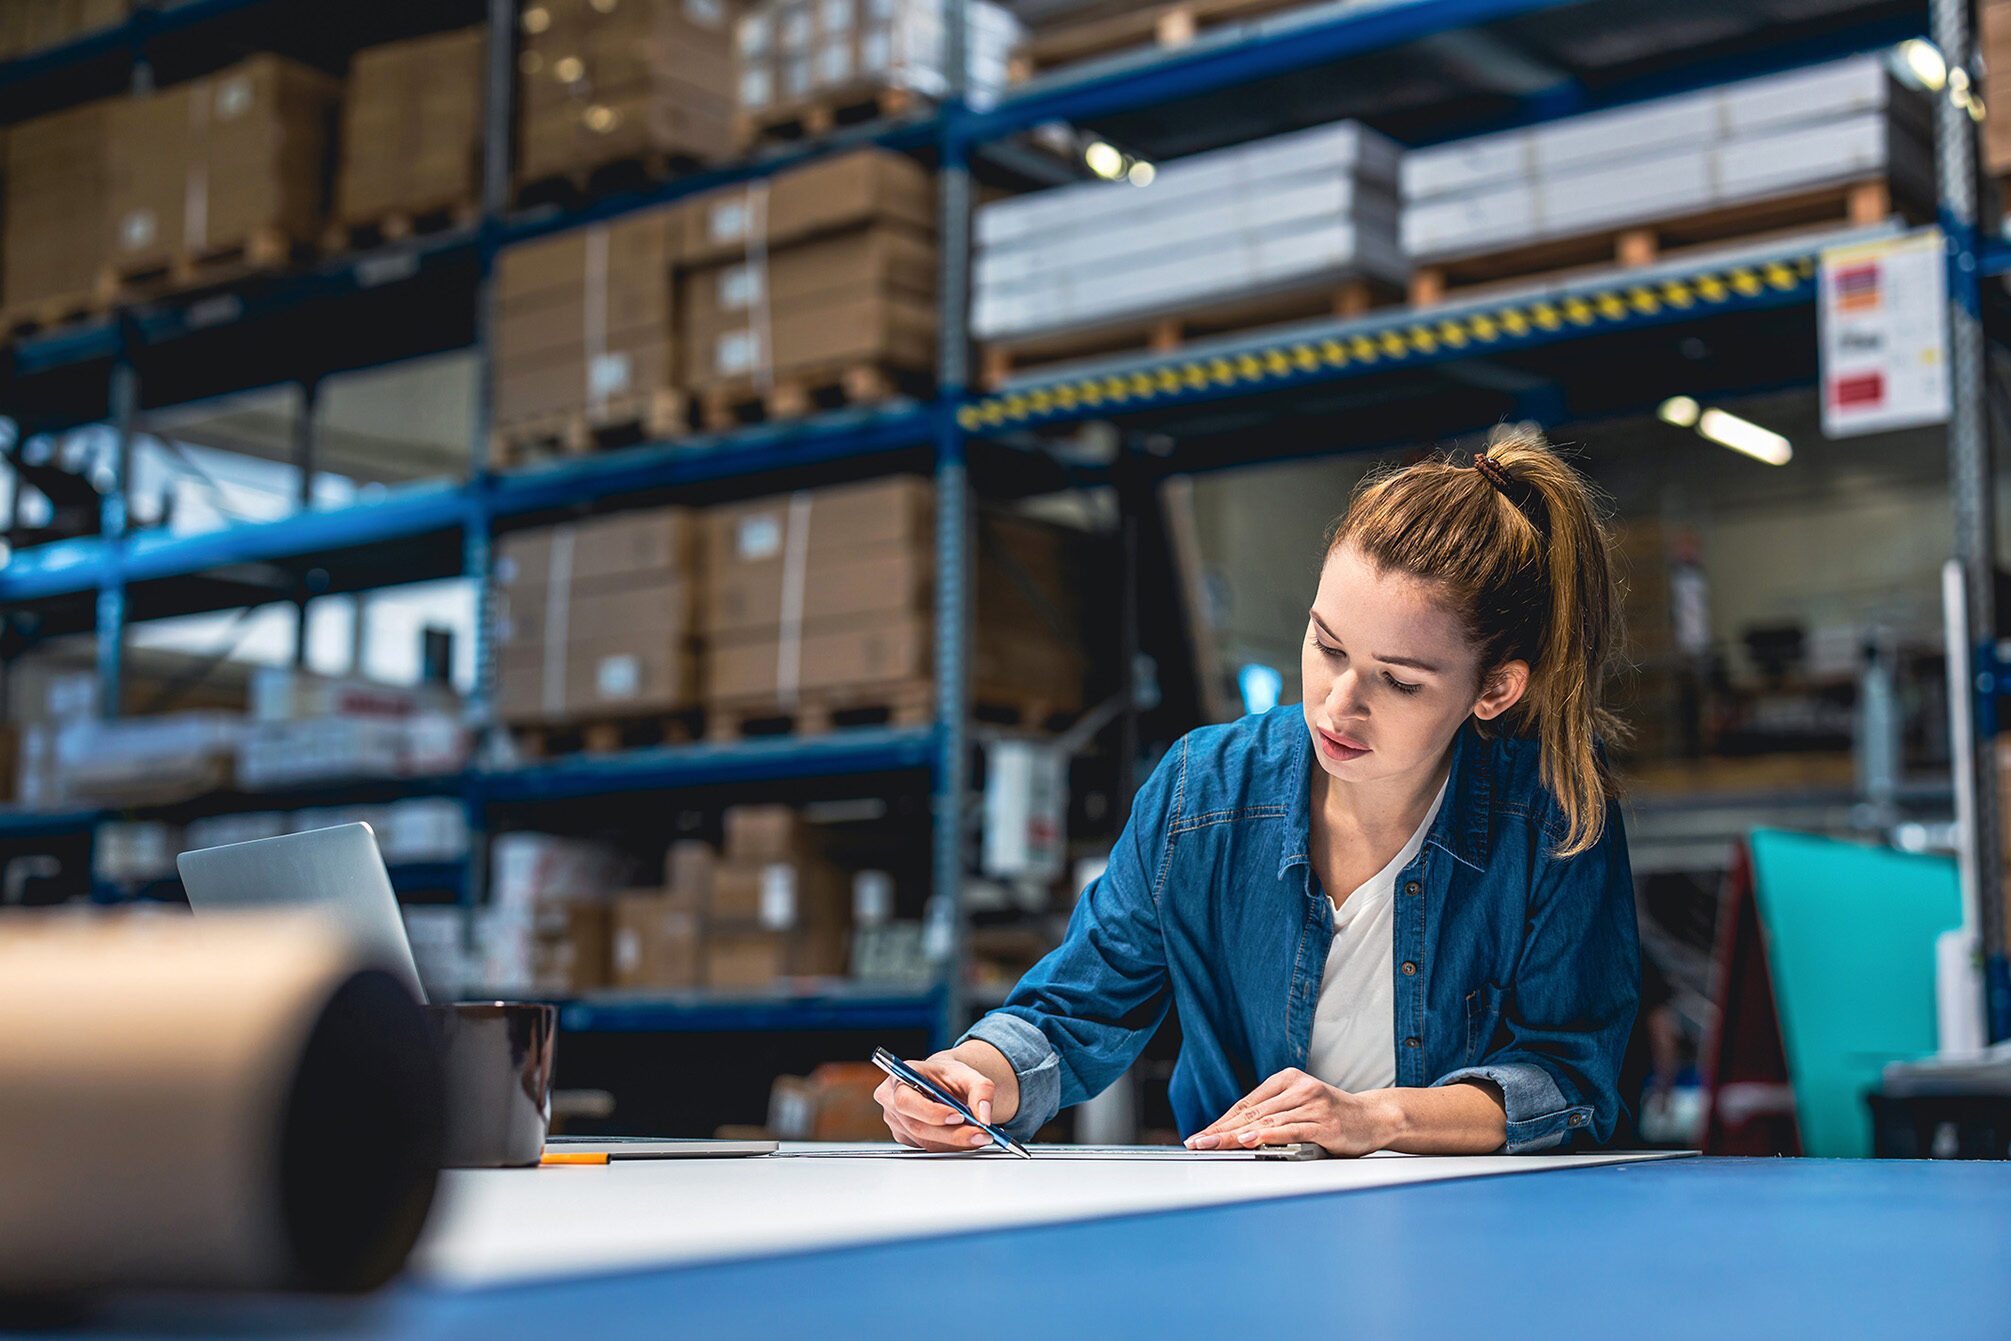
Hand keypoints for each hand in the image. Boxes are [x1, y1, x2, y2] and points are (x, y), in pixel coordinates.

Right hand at [875, 1052, 1000, 1151]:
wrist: (942, 1083)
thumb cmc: (947, 1075)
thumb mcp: (968, 1073)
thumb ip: (981, 1089)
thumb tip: (984, 1116)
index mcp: (900, 1076)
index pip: (906, 1100)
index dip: (930, 1112)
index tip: (958, 1116)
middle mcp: (891, 1099)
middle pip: (918, 1126)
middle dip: (953, 1134)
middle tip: (981, 1133)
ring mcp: (895, 1121)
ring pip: (925, 1141)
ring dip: (955, 1142)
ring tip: (980, 1135)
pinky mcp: (905, 1136)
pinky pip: (928, 1147)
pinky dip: (950, 1145)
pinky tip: (965, 1137)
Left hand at [1183, 1068, 1399, 1157]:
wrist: (1375, 1117)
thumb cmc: (1334, 1115)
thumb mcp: (1301, 1107)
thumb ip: (1274, 1114)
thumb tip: (1235, 1133)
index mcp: (1288, 1080)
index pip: (1246, 1103)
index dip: (1221, 1121)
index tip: (1201, 1135)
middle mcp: (1298, 1088)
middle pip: (1251, 1112)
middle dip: (1221, 1130)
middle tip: (1198, 1142)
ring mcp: (1312, 1104)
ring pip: (1266, 1120)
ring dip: (1237, 1134)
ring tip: (1215, 1143)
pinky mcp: (1325, 1122)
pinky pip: (1291, 1129)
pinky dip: (1268, 1135)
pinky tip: (1250, 1140)